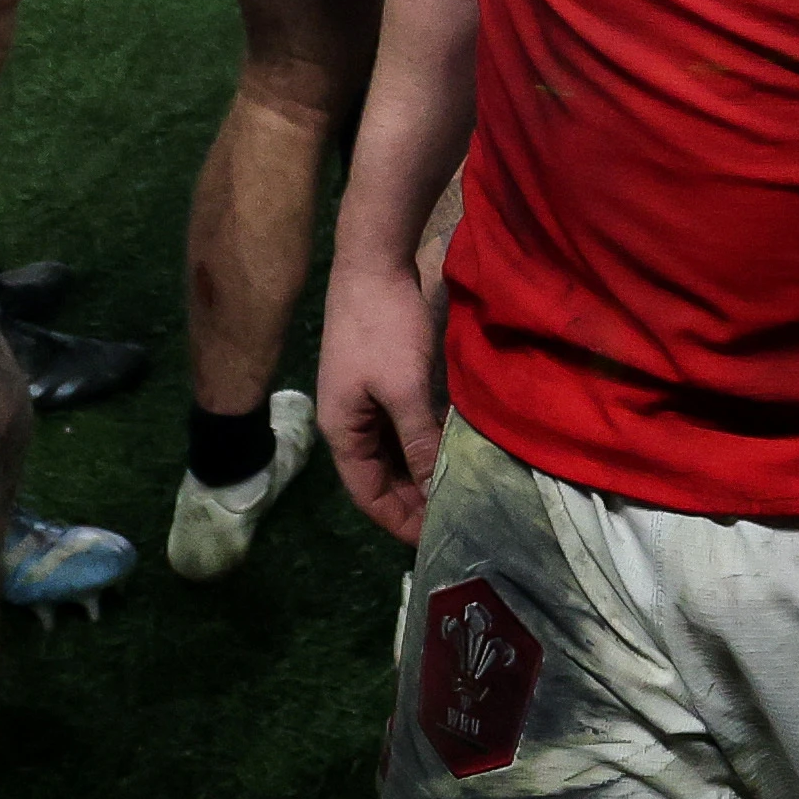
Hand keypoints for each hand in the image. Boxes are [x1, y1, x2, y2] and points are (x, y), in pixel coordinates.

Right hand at [321, 247, 445, 544]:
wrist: (372, 260)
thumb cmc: (383, 327)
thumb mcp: (404, 389)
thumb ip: (418, 440)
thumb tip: (435, 487)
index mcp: (341, 432)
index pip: (369, 496)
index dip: (401, 521)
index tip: (438, 539)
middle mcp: (346, 423)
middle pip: (379, 478)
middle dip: (413, 501)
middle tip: (457, 518)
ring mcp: (361, 401)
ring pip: (391, 453)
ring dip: (418, 473)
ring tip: (457, 492)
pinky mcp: (379, 380)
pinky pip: (399, 428)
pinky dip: (421, 444)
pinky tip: (449, 451)